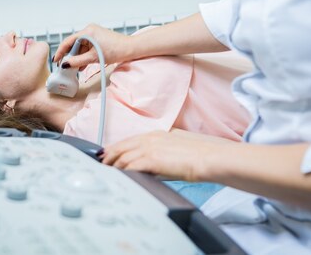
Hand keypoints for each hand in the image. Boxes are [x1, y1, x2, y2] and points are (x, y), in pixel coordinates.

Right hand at [53, 24, 131, 69]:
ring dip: (77, 57)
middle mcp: (89, 30)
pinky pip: (87, 47)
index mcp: (87, 31)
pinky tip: (82, 65)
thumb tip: (65, 65)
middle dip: (69, 56)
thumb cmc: (116, 51)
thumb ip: (78, 61)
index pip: (69, 41)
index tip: (56, 60)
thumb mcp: (94, 58)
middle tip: (64, 66)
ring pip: (80, 47)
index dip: (61, 51)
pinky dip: (84, 55)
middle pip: (74, 44)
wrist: (131, 49)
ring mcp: (94, 33)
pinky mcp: (98, 38)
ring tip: (74, 68)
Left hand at [101, 130, 234, 181]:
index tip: (109, 153)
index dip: (117, 147)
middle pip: (122, 146)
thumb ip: (163, 151)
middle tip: (101, 163)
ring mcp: (149, 147)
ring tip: (106, 172)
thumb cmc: (199, 154)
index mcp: (156, 134)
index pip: (130, 140)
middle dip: (109, 155)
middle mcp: (150, 138)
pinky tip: (117, 176)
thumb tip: (156, 162)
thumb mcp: (177, 147)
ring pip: (122, 156)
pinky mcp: (151, 159)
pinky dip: (121, 171)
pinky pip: (129, 165)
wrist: (208, 157)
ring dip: (112, 165)